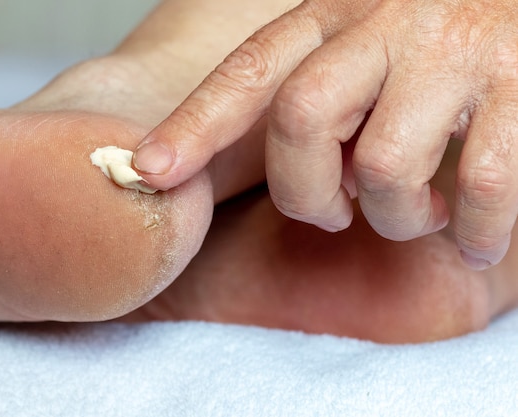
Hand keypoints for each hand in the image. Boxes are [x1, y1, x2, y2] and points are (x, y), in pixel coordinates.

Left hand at [133, 0, 517, 269]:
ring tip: (420, 214)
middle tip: (336, 213)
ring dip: (396, 217)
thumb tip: (317, 188)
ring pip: (384, 165)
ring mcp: (454, 48)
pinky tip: (477, 236)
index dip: (193, 125)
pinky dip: (477, 228)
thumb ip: (326, 97)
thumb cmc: (443, 33)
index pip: (248, 72)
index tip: (147, 170)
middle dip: (305, 193)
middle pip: (300, 119)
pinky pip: (482, 183)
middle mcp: (387, 20)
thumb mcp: (368, 45)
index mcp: (337, 12)